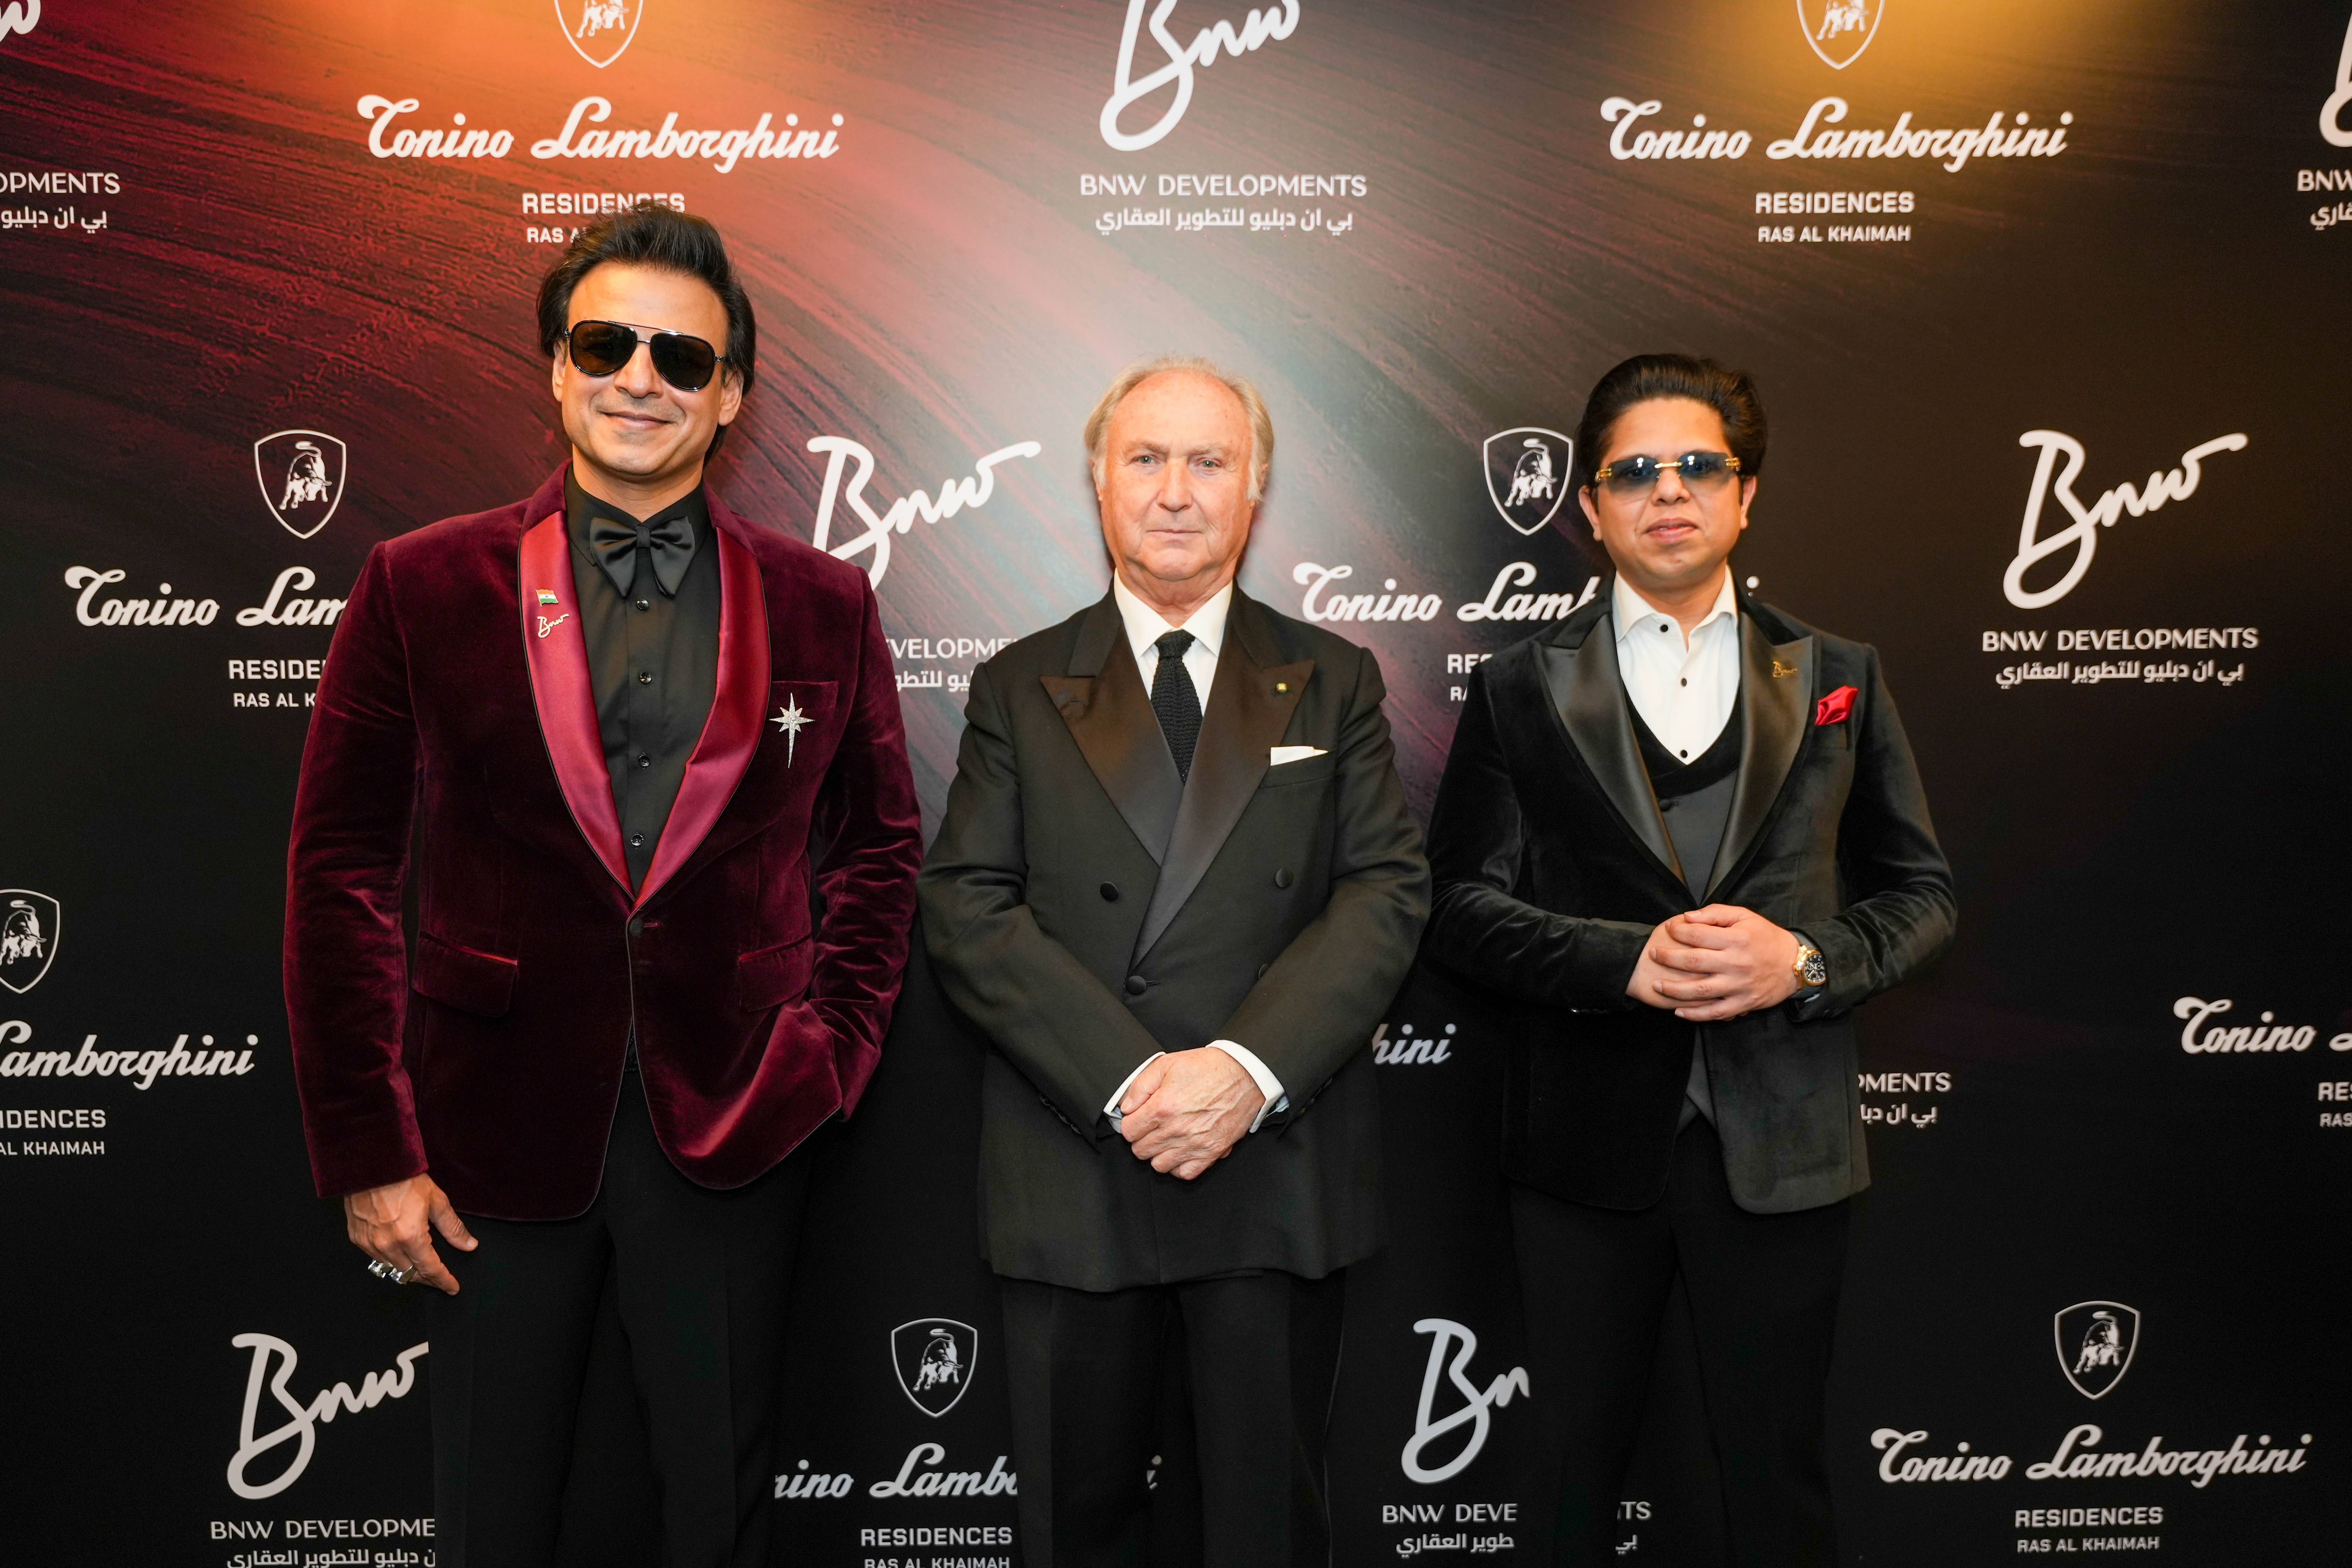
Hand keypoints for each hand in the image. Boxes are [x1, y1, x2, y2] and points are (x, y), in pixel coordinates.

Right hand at [343, 1173, 476, 1294]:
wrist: (371, 1165)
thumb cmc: (403, 1179)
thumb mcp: (436, 1200)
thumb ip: (453, 1227)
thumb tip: (469, 1245)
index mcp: (410, 1236)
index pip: (431, 1269)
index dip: (443, 1281)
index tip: (452, 1287)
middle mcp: (388, 1245)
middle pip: (411, 1274)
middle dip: (427, 1279)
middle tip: (439, 1279)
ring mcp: (370, 1243)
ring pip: (392, 1270)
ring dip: (408, 1272)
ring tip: (421, 1269)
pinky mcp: (357, 1238)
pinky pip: (376, 1259)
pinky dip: (390, 1261)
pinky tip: (399, 1255)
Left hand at [1116, 1047, 1265, 1180]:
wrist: (1245, 1075)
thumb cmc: (1208, 1068)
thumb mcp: (1167, 1064)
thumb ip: (1140, 1086)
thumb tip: (1126, 1107)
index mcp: (1162, 1108)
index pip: (1128, 1131)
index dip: (1131, 1123)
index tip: (1138, 1118)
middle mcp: (1176, 1130)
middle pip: (1140, 1151)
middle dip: (1142, 1138)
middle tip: (1152, 1127)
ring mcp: (1194, 1144)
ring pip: (1159, 1166)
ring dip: (1158, 1153)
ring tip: (1166, 1138)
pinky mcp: (1211, 1153)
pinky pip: (1185, 1173)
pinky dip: (1179, 1166)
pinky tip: (1180, 1150)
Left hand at [1641, 905, 1801, 1021]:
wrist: (1795, 964)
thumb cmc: (1767, 938)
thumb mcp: (1745, 917)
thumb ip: (1716, 914)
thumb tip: (1687, 917)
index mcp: (1736, 939)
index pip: (1698, 934)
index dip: (1678, 931)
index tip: (1668, 929)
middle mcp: (1736, 963)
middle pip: (1693, 962)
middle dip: (1668, 958)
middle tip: (1653, 954)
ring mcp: (1738, 986)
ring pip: (1700, 990)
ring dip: (1674, 989)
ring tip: (1657, 985)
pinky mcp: (1743, 1004)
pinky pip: (1715, 1012)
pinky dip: (1695, 1015)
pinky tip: (1679, 1012)